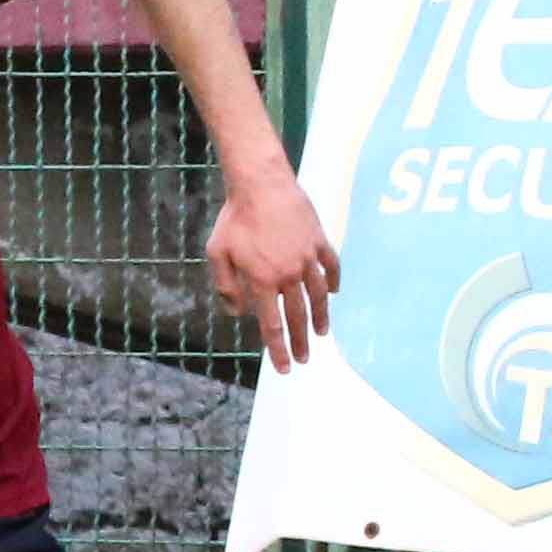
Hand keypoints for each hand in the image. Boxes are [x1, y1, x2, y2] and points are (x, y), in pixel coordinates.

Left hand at [209, 174, 339, 370]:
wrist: (261, 184)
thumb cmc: (235, 218)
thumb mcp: (217, 253)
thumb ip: (226, 286)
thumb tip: (238, 313)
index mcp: (263, 281)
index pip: (272, 325)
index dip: (278, 349)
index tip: (285, 368)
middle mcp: (289, 274)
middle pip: (298, 316)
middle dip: (301, 342)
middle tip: (304, 359)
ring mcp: (307, 257)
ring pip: (319, 295)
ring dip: (321, 317)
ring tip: (323, 333)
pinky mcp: (319, 241)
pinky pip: (331, 266)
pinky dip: (334, 281)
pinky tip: (334, 292)